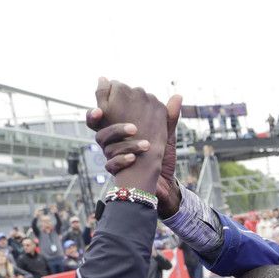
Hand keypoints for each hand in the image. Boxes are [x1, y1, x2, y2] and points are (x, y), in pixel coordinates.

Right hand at [86, 78, 181, 214]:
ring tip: (143, 141)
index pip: (104, 115)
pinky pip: (111, 165)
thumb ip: (168, 116)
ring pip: (105, 146)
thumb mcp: (166, 134)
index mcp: (121, 129)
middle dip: (110, 125)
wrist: (164, 182)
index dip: (100, 108)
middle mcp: (113, 142)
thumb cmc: (161, 155)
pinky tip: (135, 158)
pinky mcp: (117, 171)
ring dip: (123, 142)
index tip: (104, 103)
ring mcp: (113, 156)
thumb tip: (179, 95)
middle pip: (99, 130)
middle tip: (131, 126)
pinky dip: (123, 161)